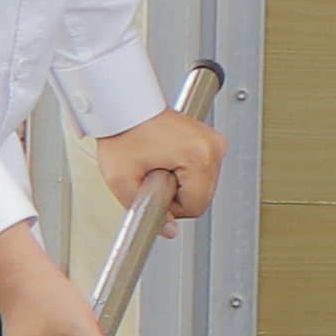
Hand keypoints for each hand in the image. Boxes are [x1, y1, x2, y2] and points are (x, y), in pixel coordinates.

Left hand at [90, 107, 226, 223]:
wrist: (126, 106)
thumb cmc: (122, 132)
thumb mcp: (120, 178)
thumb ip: (142, 209)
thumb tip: (168, 229)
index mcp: (199, 155)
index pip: (196, 206)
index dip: (171, 206)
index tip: (154, 188)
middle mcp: (213, 146)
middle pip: (203, 197)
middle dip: (176, 194)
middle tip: (153, 174)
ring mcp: (214, 142)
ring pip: (204, 186)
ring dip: (181, 184)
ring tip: (160, 164)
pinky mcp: (211, 140)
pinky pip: (203, 171)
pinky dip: (186, 173)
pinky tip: (168, 159)